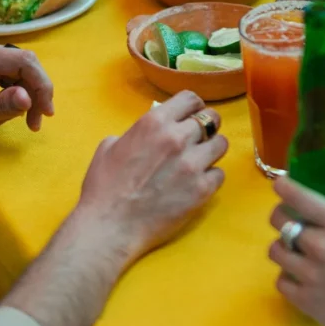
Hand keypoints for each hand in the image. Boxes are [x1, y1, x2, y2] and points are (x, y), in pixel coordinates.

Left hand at [0, 35, 54, 147]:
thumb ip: (3, 106)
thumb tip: (30, 98)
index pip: (23, 61)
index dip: (41, 85)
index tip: (46, 112)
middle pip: (25, 64)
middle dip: (35, 92)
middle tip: (37, 120)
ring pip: (21, 69)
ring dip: (27, 95)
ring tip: (21, 119)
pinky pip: (11, 72)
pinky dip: (16, 92)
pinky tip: (7, 110)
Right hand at [75, 92, 227, 264]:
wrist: (109, 226)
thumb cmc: (104, 187)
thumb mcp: (110, 146)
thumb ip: (137, 132)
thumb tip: (151, 132)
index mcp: (155, 122)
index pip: (191, 99)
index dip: (194, 107)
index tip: (193, 115)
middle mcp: (178, 138)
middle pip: (212, 118)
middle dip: (208, 126)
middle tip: (200, 138)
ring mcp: (193, 163)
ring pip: (221, 144)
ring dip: (211, 150)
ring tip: (200, 161)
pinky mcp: (202, 189)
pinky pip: (220, 174)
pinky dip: (210, 178)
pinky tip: (197, 184)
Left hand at [268, 179, 324, 325]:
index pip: (300, 197)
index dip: (284, 186)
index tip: (281, 184)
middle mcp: (320, 247)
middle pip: (279, 221)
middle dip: (281, 214)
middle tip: (290, 217)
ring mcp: (309, 276)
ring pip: (275, 250)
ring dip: (284, 245)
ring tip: (296, 248)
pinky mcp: (304, 301)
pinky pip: (280, 281)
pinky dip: (287, 275)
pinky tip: (301, 274)